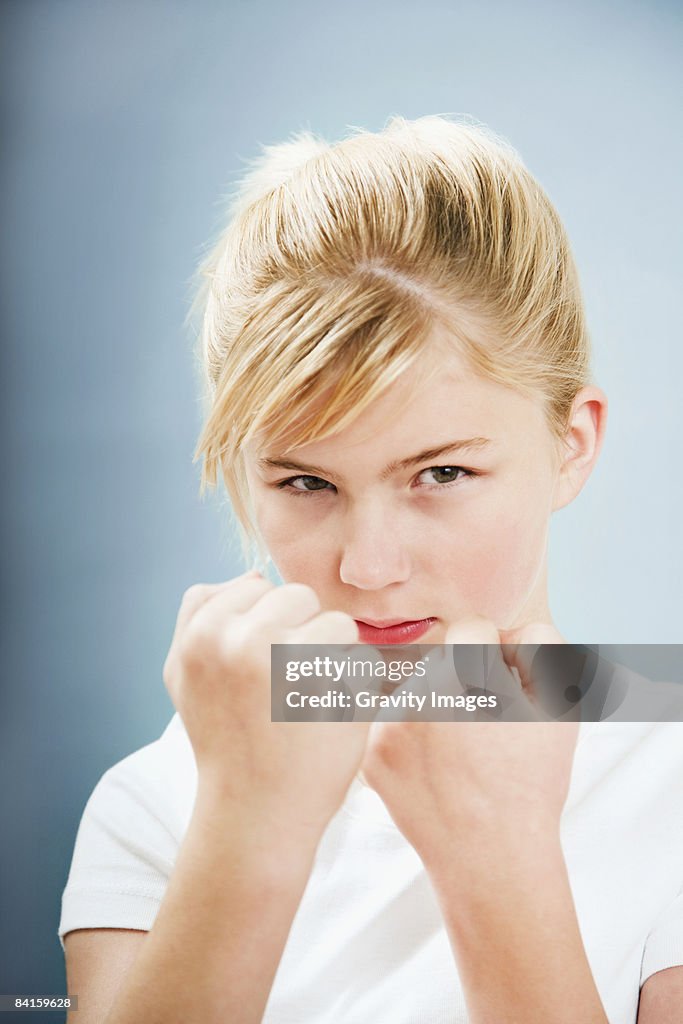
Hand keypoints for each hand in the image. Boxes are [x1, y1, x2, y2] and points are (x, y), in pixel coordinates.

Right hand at [163, 571, 367, 843]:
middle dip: (300, 634)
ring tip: (310, 700)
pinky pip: (358, 656)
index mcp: (201, 634)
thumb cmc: (224, 740)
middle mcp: (240, 640)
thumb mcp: (183, 676)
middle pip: (296, 597)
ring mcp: (288, 660)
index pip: (253, 587)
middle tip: (286, 688)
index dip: (265, 627)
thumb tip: (252, 576)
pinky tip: (330, 714)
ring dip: (332, 657)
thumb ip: (198, 616)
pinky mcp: (333, 686)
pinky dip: (354, 683)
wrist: (255, 811)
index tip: (257, 673)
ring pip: (332, 622)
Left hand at [361, 616, 578, 870]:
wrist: (491, 858)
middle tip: (481, 731)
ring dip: (433, 709)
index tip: (499, 688)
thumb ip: (542, 645)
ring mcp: (389, 723)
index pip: (471, 629)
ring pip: (412, 691)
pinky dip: (410, 739)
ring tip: (458, 757)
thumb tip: (507, 628)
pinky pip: (390, 723)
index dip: (493, 657)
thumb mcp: (561, 707)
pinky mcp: (371, 752)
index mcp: (468, 673)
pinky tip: (434, 770)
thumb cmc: (531, 783)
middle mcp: (422, 691)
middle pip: (438, 659)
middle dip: (459, 683)